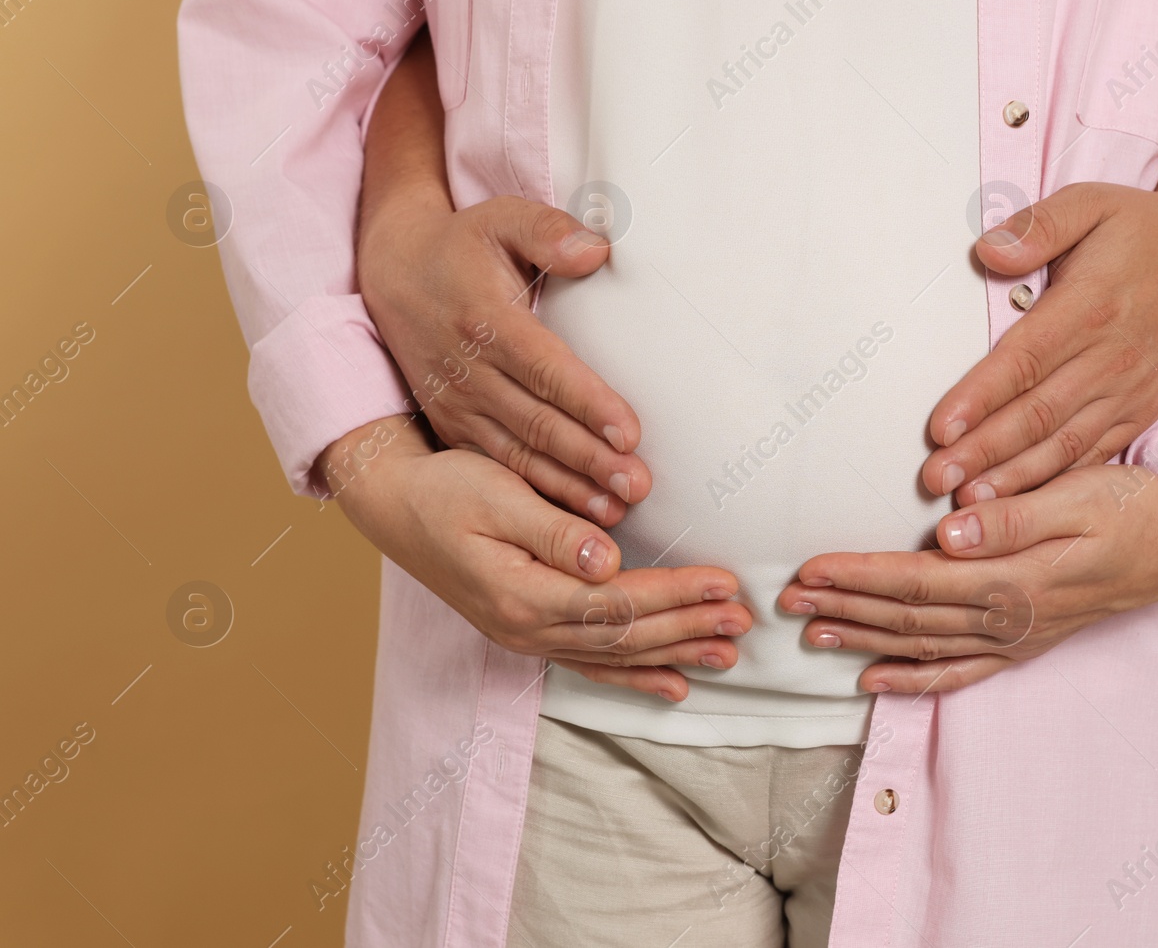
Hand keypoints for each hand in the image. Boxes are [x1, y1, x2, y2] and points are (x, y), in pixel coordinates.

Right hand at [325, 415, 750, 700]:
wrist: (396, 507)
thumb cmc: (446, 490)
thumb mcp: (497, 495)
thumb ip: (554, 532)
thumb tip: (607, 558)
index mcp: (525, 594)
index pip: (619, 603)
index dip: (676, 595)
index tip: (724, 583)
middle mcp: (528, 628)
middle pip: (625, 635)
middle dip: (689, 627)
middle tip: (743, 620)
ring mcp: (527, 637)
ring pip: (615, 655)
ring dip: (675, 654)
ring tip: (728, 654)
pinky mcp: (529, 632)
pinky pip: (591, 663)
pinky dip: (636, 676)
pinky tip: (675, 685)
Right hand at [357, 30, 648, 525]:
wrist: (391, 270)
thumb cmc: (463, 244)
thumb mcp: (500, 219)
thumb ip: (548, 231)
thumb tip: (596, 250)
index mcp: (486, 321)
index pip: (546, 369)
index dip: (589, 402)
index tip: (631, 432)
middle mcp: (468, 370)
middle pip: (538, 422)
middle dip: (590, 458)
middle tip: (637, 485)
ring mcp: (457, 403)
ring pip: (518, 455)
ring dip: (567, 487)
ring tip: (615, 513)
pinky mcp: (451, 425)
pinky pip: (497, 467)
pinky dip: (535, 494)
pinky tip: (571, 517)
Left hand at [776, 465, 1157, 693]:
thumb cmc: (1130, 508)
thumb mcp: (1076, 497)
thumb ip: (1009, 518)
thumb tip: (947, 532)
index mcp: (1013, 579)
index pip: (914, 580)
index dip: (857, 577)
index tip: (810, 569)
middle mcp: (1007, 619)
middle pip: (906, 617)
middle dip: (842, 609)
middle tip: (787, 600)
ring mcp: (1014, 638)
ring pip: (921, 645)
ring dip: (862, 641)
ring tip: (810, 633)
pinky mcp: (1023, 644)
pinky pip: (958, 672)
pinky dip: (912, 678)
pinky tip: (873, 679)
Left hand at [924, 83, 1157, 504]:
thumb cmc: (1139, 226)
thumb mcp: (1091, 202)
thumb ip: (1038, 226)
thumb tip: (987, 252)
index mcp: (1090, 307)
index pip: (1025, 360)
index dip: (980, 397)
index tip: (940, 428)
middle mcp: (1111, 357)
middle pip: (1038, 414)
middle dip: (983, 452)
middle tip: (935, 479)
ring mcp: (1128, 390)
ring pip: (1064, 444)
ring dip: (1014, 477)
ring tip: (968, 504)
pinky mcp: (1140, 409)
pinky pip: (1095, 453)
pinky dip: (1057, 481)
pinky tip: (1020, 505)